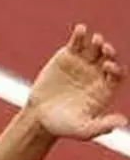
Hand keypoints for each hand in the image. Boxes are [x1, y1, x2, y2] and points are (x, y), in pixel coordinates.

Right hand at [27, 25, 125, 139]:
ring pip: (95, 48)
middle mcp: (97, 73)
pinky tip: (81, 29)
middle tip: (105, 49)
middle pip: (109, 58)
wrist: (39, 117)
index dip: (115, 69)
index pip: (117, 74)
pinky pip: (77, 43)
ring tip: (96, 40)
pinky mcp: (67, 56)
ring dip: (97, 42)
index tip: (108, 66)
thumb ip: (101, 126)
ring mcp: (83, 63)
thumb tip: (123, 122)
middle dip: (109, 52)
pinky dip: (79, 35)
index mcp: (105, 88)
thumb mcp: (83, 130)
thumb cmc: (63, 126)